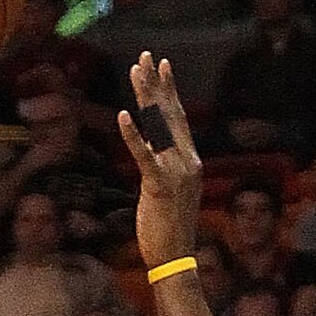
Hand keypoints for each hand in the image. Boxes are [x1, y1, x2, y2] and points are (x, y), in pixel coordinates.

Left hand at [117, 54, 202, 270]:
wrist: (175, 258)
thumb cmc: (169, 230)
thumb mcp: (169, 192)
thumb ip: (163, 167)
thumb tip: (152, 151)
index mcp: (191, 162)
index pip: (178, 118)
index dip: (169, 91)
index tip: (162, 65)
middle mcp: (187, 162)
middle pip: (169, 114)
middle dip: (156, 83)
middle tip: (146, 56)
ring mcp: (176, 173)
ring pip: (158, 126)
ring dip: (146, 96)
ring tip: (136, 71)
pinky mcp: (160, 187)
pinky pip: (144, 155)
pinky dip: (134, 134)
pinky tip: (124, 114)